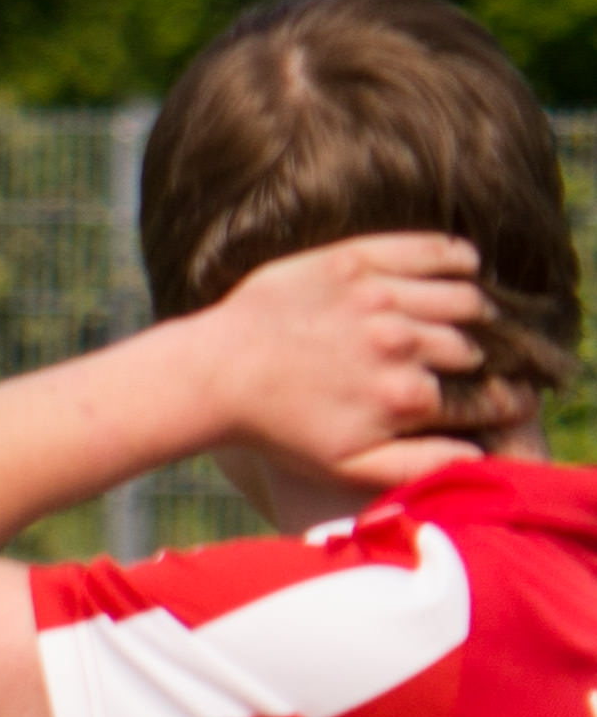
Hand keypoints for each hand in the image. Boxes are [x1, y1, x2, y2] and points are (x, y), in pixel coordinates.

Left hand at [200, 232, 510, 487]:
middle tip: (479, 358)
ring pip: (462, 297)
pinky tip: (467, 265)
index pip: (478, 396)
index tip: (499, 400)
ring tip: (474, 318)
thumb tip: (476, 457)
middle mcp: (401, 345)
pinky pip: (432, 249)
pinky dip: (459, 256)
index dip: (495, 400)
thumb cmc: (278, 430)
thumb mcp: (343, 467)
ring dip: (475, 310)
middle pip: (472, 347)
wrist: (217, 375)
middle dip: (482, 357)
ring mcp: (382, 298)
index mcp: (403, 399)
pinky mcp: (360, 260)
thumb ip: (413, 466)